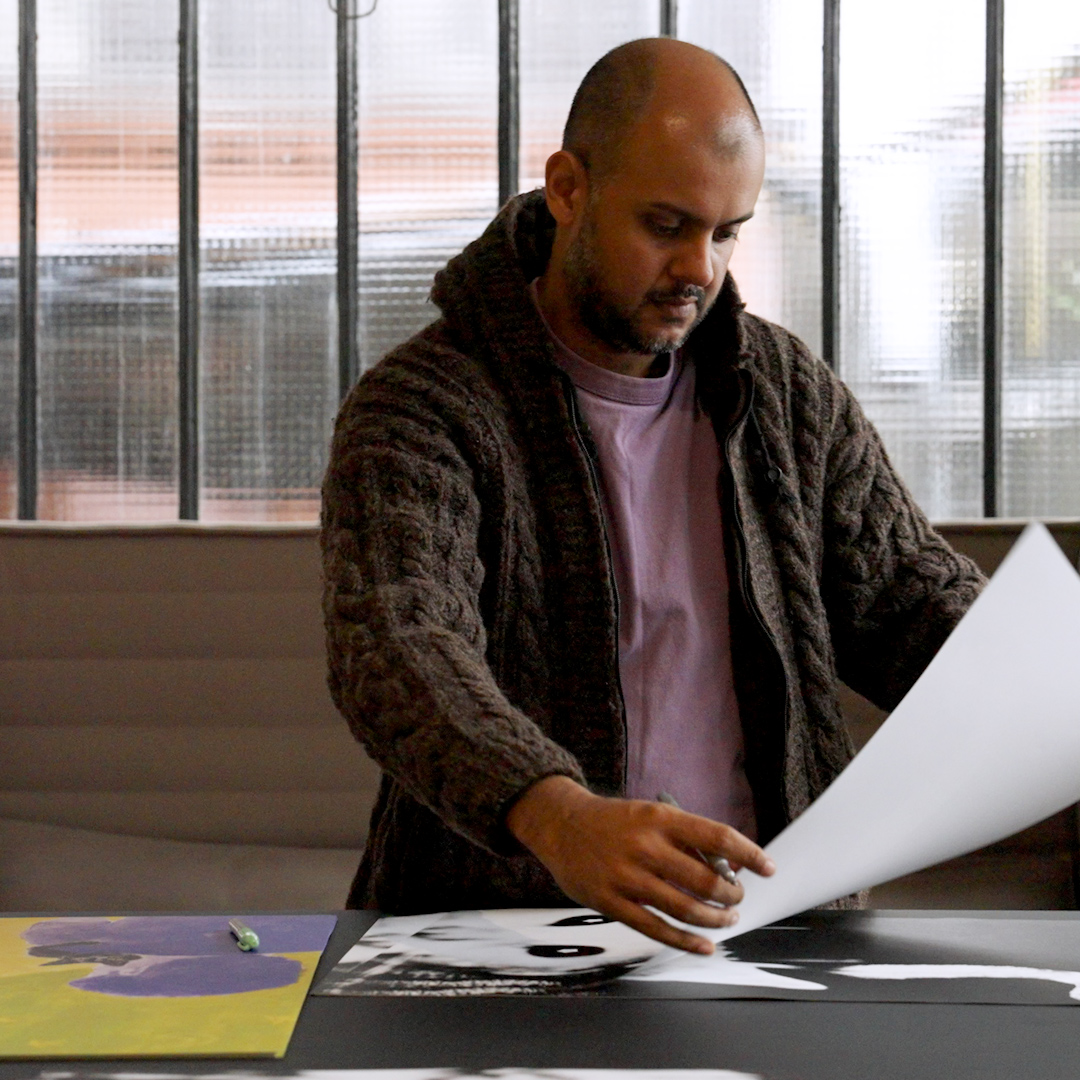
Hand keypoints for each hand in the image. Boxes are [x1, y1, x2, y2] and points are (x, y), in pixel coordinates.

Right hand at [506, 775, 775, 954]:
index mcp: (660, 817)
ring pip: (685, 908)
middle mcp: (646, 846)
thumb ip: (685, 838)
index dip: (749, 854)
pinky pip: (656, 928)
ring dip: (715, 919)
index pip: (717, 836)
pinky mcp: (611, 902)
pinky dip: (686, 941)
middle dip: (732, 895)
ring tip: (726, 919)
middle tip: (738, 899)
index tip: (768, 868)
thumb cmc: (615, 821)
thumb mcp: (651, 813)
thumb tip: (726, 868)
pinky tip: (705, 945)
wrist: (562, 825)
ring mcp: (627, 876)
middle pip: (705, 879)